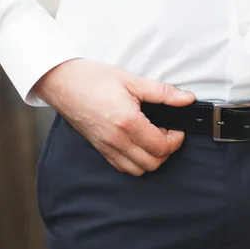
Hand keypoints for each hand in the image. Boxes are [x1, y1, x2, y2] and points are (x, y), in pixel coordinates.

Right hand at [34, 59, 195, 175]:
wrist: (62, 82)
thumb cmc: (93, 78)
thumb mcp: (132, 80)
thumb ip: (163, 92)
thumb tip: (187, 99)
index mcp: (127, 122)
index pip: (161, 146)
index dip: (176, 140)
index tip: (177, 130)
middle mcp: (116, 139)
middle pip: (152, 163)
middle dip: (167, 151)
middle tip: (168, 134)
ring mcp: (106, 147)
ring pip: (138, 170)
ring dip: (152, 159)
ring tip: (153, 138)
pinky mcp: (99, 149)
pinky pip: (122, 167)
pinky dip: (136, 162)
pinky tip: (138, 144)